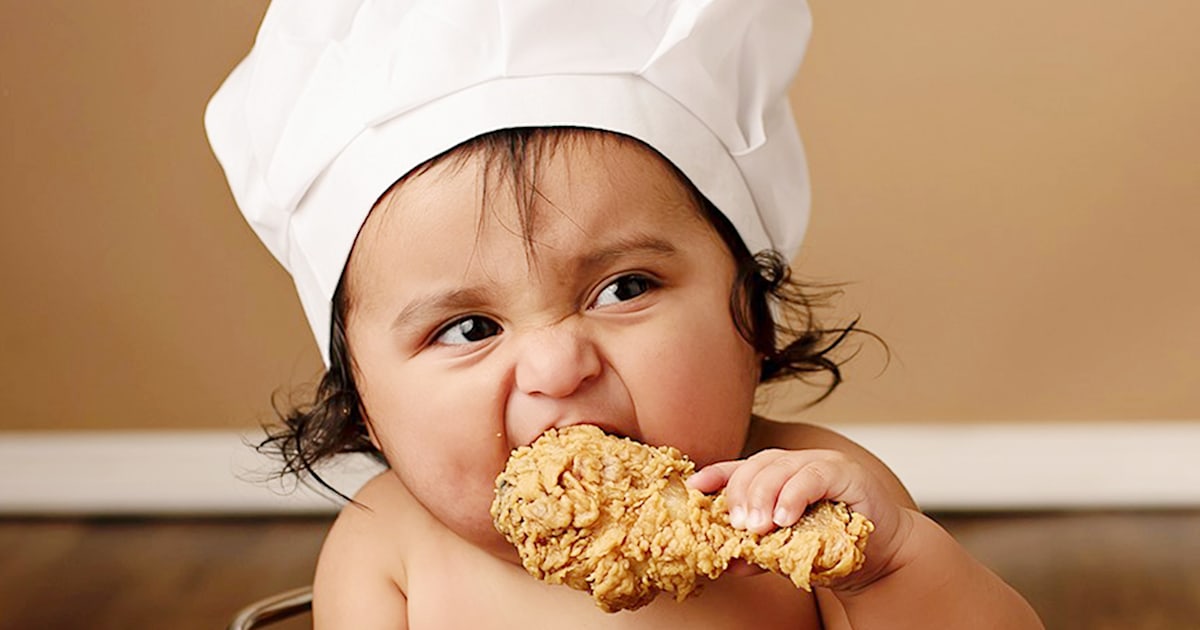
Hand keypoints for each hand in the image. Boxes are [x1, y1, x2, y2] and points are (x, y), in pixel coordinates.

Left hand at [685, 448, 915, 590]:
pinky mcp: (846, 473)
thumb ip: (757, 552)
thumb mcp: (785, 553)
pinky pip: (813, 476)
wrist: (880, 561)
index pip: (739, 468)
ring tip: (758, 527)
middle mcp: (796, 464)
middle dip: (740, 494)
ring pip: (781, 468)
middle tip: (738, 525)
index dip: (715, 475)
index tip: (694, 489)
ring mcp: (821, 463)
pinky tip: (784, 518)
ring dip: (764, 496)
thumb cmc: (831, 551)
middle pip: (756, 466)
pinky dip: (794, 495)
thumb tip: (726, 562)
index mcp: (777, 476)